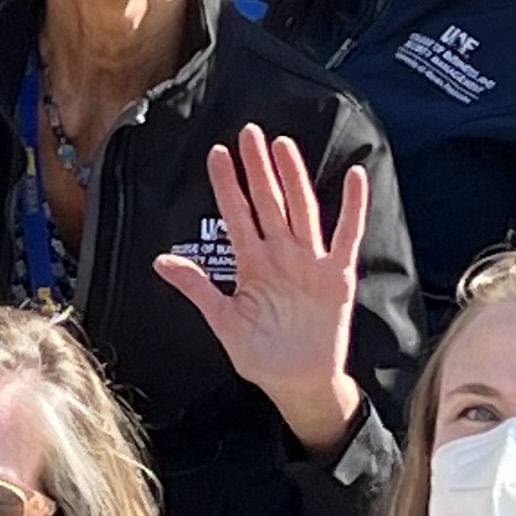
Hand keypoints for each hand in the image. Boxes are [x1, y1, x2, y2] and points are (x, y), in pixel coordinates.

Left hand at [152, 126, 370, 452]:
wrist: (297, 383)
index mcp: (252, 264)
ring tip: (284, 145)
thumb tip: (159, 260)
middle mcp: (281, 255)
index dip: (228, 184)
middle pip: (269, 202)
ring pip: (301, 210)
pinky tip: (355, 177)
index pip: (238, 214)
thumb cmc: (261, 354)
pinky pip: (347, 235)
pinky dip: (353, 207)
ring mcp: (310, 262)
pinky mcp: (337, 276)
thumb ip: (197, 288)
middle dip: (258, 168)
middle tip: (249, 132)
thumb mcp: (223, 321)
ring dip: (293, 178)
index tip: (217, 152)